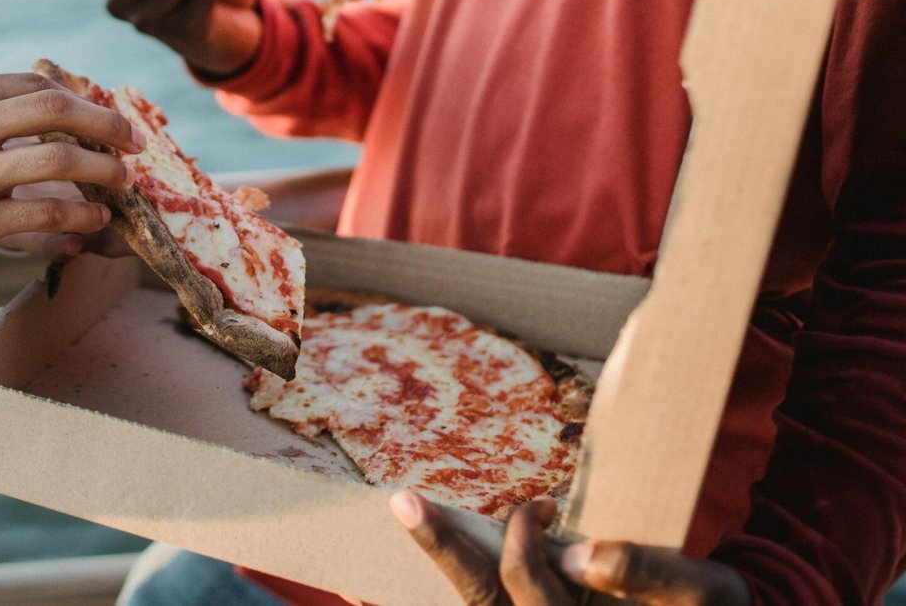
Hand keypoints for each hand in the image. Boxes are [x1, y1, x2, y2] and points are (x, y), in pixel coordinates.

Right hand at [0, 74, 143, 284]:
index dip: (81, 99)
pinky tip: (94, 222)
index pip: (34, 85)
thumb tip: (50, 105)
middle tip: (133, 141)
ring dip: (102, 173)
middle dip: (106, 125)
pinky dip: (78, 218)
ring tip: (121, 183)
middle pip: (55, 112)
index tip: (105, 115)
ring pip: (57, 164)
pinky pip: (42, 217)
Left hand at [391, 492, 750, 605]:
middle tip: (404, 502)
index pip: (524, 587)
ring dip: (440, 569)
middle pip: (484, 601)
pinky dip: (448, 585)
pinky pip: (489, 604)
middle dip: (444, 550)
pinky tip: (404, 564)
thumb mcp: (702, 588)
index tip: (537, 506)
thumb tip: (580, 556)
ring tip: (396, 529)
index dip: (519, 544)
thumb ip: (647, 573)